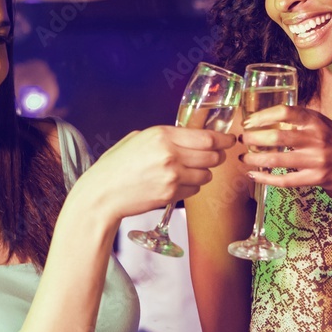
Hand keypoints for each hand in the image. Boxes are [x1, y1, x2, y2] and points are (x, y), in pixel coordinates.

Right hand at [74, 126, 234, 222]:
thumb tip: (189, 137)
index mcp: (162, 135)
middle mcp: (170, 155)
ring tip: (188, 172)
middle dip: (217, 157)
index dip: (223, 139)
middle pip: (212, 156)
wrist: (102, 194)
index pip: (206, 137)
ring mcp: (172, 177)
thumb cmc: (116, 166)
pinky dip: (190, 187)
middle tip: (216, 156)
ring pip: (205, 175)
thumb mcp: (138, 139)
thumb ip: (165, 137)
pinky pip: (194, 190)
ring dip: (203, 173)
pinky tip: (176, 184)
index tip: (230, 140)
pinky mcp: (171, 195)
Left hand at [240, 105, 331, 191]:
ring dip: (255, 159)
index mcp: (315, 121)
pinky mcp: (315, 178)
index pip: (285, 112)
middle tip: (243, 140)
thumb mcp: (322, 123)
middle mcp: (316, 139)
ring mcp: (315, 160)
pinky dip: (265, 178)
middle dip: (254, 139)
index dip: (262, 116)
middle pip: (277, 138)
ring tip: (244, 158)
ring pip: (277, 160)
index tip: (248, 122)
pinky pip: (284, 180)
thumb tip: (266, 117)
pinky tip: (253, 175)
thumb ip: (299, 120)